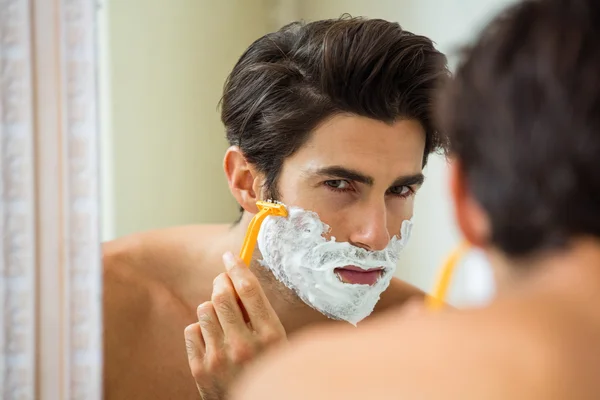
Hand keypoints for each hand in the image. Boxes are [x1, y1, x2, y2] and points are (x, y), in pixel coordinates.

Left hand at [184, 252, 286, 399]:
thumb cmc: (267, 368)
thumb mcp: (278, 342)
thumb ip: (261, 314)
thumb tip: (238, 278)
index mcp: (270, 336)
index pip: (249, 289)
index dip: (237, 267)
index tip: (230, 257)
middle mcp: (244, 346)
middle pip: (222, 294)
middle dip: (220, 282)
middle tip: (222, 282)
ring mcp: (220, 358)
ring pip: (204, 309)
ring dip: (212, 307)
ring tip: (221, 319)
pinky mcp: (200, 369)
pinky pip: (191, 329)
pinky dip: (200, 329)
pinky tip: (212, 338)